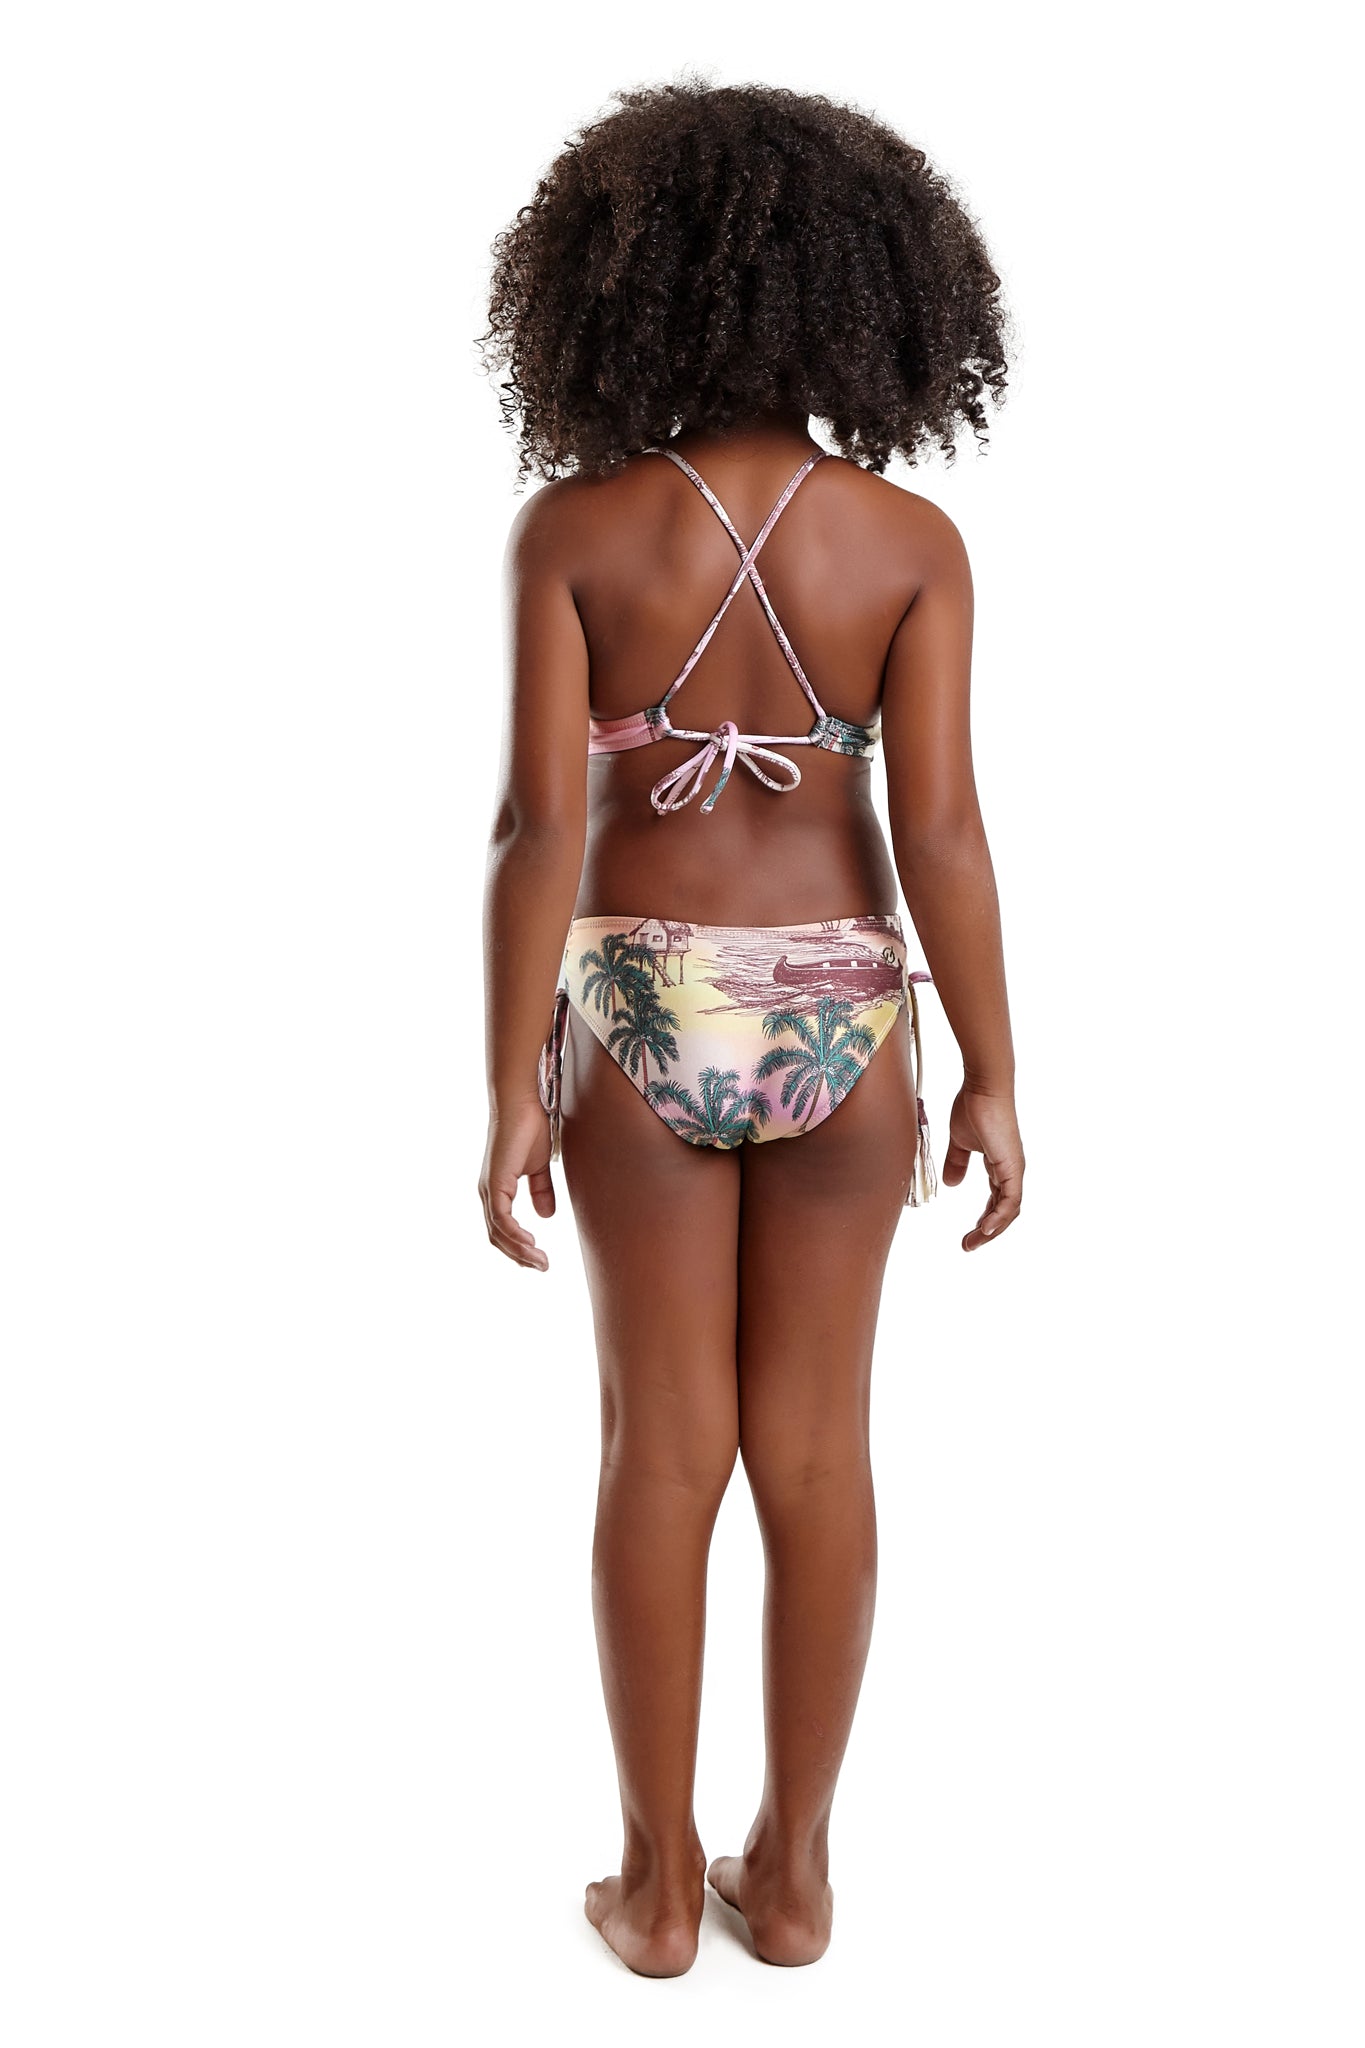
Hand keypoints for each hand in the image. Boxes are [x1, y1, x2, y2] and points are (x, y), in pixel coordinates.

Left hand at [479, 1097, 555, 1269]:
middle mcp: (488, 1193)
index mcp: (497, 1191)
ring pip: (498, 1232)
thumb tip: (545, 1217)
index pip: (502, 1229)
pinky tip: (529, 1244)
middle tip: (541, 1267)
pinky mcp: (494, 1184)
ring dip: (519, 1251)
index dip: (518, 1247)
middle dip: (519, 1256)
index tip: (539, 1260)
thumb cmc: (529, 1129)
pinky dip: (513, 1234)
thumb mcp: (539, 1167)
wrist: (521, 1105)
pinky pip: (500, 1218)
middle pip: (497, 1237)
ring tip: (539, 1262)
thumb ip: (541, 1191)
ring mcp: (489, 1189)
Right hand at [941, 1086, 1023, 1251]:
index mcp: (1000, 1165)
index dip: (984, 1219)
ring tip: (974, 1242)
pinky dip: (999, 1217)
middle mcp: (1010, 1170)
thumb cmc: (973, 1107)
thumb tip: (951, 1184)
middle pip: (1005, 1211)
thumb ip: (956, 1162)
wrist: (983, 1088)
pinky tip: (986, 1229)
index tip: (968, 1233)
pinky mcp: (1012, 1166)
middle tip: (968, 1245)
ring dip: (992, 1230)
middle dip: (987, 1231)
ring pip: (1009, 1210)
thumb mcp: (959, 1142)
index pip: (997, 1201)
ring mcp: (1014, 1169)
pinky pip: (1010, 1200)